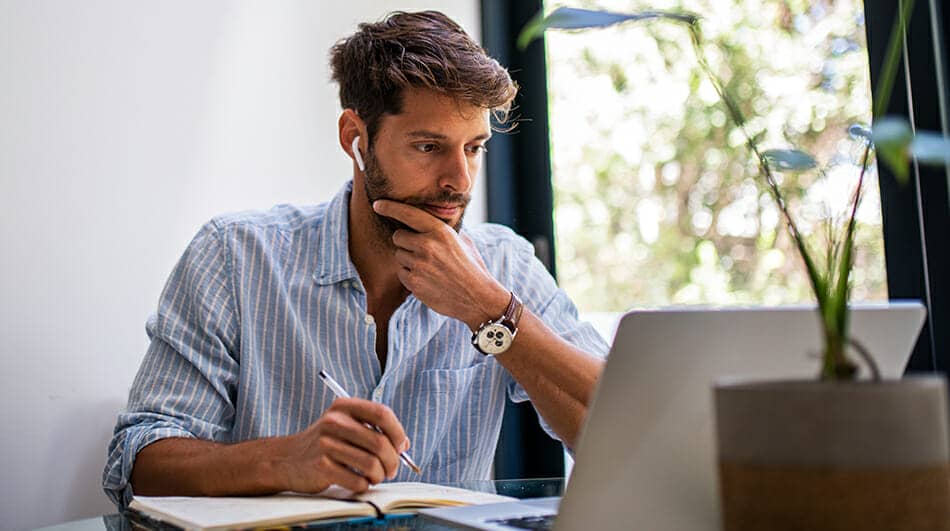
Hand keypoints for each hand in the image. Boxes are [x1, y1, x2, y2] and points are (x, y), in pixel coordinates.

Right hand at [280, 397, 408, 492]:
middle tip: (392, 469)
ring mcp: (326, 444)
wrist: (286, 459)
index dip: (397, 431)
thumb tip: (403, 445)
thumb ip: (373, 429)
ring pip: (371, 464)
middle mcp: (334, 422)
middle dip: (392, 460)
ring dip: (380, 475)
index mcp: (344, 407)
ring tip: (375, 477)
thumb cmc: (324, 443)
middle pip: (379, 442)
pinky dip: (364, 485)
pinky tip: (359, 482)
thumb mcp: (344, 425)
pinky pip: (357, 481)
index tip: (400, 446)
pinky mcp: (321, 466)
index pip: (382, 413)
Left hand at [372, 199, 509, 329]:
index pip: (408, 213)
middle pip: (398, 236)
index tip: (378, 204)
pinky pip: (401, 273)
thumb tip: (430, 220)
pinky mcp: (414, 282)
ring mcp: (419, 265)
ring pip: (399, 255)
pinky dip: (410, 275)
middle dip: (406, 242)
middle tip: (421, 251)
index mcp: (440, 231)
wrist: (478, 298)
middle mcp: (427, 245)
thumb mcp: (463, 241)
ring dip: (408, 260)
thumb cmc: (471, 268)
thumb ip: (444, 230)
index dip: (390, 207)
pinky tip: (427, 279)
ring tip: (429, 267)